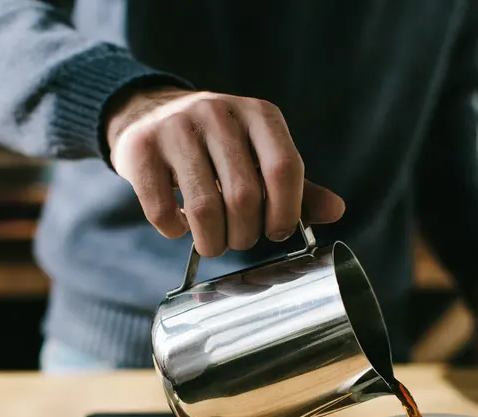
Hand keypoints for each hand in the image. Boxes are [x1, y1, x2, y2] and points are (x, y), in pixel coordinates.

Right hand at [106, 88, 345, 256]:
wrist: (150, 114)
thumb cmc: (216, 147)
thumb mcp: (258, 155)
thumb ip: (293, 184)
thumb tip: (337, 210)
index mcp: (258, 114)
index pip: (284, 168)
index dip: (286, 211)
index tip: (277, 232)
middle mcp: (217, 112)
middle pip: (244, 197)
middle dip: (244, 235)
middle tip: (238, 239)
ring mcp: (175, 127)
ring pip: (203, 209)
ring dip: (211, 242)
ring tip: (212, 241)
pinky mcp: (140, 148)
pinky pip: (163, 210)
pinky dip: (174, 231)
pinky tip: (179, 224)